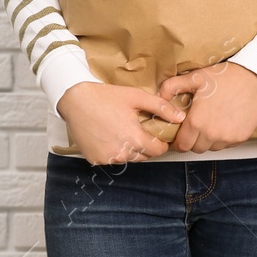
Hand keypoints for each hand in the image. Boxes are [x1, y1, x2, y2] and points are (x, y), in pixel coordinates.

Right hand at [56, 81, 185, 165]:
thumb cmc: (106, 97)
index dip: (162, 143)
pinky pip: (112, 159)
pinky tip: (111, 135)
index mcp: (134, 138)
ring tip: (125, 130)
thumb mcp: (137, 97)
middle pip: (143, 155)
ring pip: (128, 158)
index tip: (160, 135)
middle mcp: (120, 153)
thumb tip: (180, 117)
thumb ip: (160, 108)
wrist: (75, 101)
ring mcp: (106, 158)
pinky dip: (115, 150)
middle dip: (146, 145)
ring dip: (131, 148)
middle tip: (141, 129)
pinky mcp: (95, 159)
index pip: (157, 151)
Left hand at [157, 62, 256, 153]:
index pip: (181, 145)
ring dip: (209, 139)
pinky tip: (226, 122)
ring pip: (212, 148)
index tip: (183, 132)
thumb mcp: (195, 77)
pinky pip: (227, 144)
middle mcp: (212, 134)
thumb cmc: (225, 76)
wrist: (255, 75)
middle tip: (198, 125)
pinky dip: (224, 137)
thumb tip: (158, 97)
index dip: (180, 140)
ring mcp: (228, 137)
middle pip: (196, 149)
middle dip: (194, 139)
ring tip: (212, 122)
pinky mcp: (241, 137)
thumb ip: (172, 87)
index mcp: (197, 122)